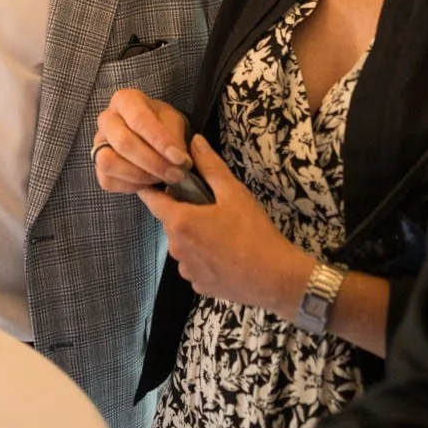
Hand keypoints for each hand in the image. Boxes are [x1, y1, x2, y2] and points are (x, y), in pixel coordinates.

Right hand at [92, 88, 192, 193]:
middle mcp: (106, 119)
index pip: (139, 120)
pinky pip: (108, 180)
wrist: (152, 136)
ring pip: (109, 163)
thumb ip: (174, 137)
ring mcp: (98, 143)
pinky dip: (131, 186)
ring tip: (162, 178)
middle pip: (123, 143)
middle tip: (176, 174)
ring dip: (140, 176)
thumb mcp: (173, 122)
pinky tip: (149, 183)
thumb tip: (178, 160)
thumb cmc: (162, 124)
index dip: (160, 141)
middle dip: (153, 163)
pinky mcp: (97, 166)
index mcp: (125, 100)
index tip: (179, 158)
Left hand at [141, 135, 311, 314]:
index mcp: (180, 222)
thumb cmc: (253, 232)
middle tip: (211, 206)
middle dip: (184, 212)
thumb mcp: (234, 193)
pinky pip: (194, 265)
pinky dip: (204, 258)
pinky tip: (226, 254)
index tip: (165, 181)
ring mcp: (186, 270)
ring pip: (183, 245)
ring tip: (222, 232)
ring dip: (194, 236)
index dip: (155, 188)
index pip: (151, 200)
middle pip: (171, 222)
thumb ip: (210, 166)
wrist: (275, 277)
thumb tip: (195, 142)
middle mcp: (176, 248)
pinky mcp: (198, 286)